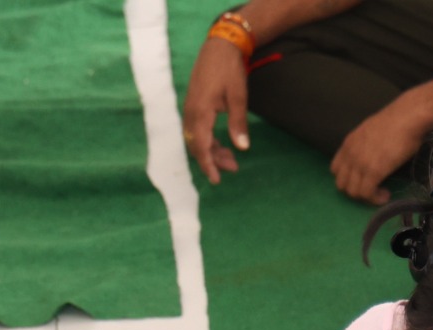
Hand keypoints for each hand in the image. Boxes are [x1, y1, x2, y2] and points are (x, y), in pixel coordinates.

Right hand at [182, 39, 250, 183]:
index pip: (200, 145)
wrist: (219, 47)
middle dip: (212, 159)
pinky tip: (222, 144)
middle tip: (233, 168)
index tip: (216, 179)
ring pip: (196, 137)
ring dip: (211, 150)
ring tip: (231, 160)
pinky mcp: (194, 104)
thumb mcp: (238, 97)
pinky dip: (208, 139)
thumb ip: (238, 123)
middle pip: (196, 144)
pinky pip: (196, 128)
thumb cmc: (229, 71)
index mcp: (200, 110)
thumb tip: (242, 147)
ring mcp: (190, 107)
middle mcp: (190, 111)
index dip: (208, 164)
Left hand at [330, 94, 430, 204]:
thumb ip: (364, 145)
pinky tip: (386, 196)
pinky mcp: (373, 172)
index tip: (363, 180)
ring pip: (353, 192)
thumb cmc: (395, 122)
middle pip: (341, 184)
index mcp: (348, 144)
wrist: (407, 118)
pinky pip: (367, 194)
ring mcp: (360, 164)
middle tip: (372, 190)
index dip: (348, 179)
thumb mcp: (370, 132)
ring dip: (367, 198)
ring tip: (381, 193)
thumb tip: (371, 155)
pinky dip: (375, 199)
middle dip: (356, 191)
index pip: (335, 170)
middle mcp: (350, 154)